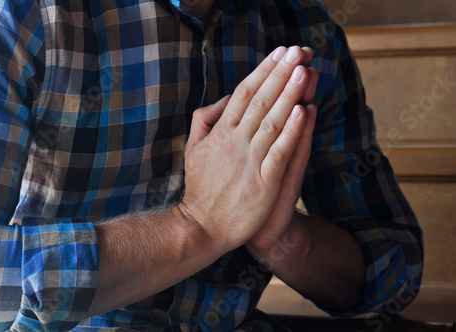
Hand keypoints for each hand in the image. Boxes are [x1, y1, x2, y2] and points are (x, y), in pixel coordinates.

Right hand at [179, 46, 311, 252]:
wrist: (203, 227)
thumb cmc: (201, 188)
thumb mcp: (192, 149)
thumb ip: (204, 120)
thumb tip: (223, 99)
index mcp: (219, 133)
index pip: (243, 94)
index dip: (262, 71)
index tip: (279, 53)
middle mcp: (234, 143)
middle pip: (260, 101)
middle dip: (280, 74)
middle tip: (297, 51)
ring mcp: (249, 162)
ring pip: (271, 121)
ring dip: (288, 94)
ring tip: (303, 70)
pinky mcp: (263, 183)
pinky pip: (279, 152)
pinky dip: (291, 131)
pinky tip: (302, 111)